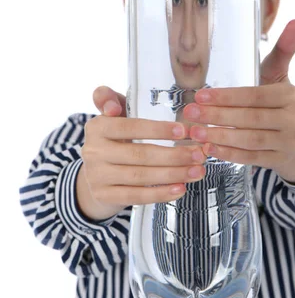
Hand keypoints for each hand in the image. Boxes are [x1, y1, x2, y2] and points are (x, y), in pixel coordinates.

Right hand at [76, 86, 206, 220]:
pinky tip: (180, 189)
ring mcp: (97, 176)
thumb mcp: (112, 118)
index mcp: (98, 127)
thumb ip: (112, 101)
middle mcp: (94, 151)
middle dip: (174, 155)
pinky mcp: (104, 196)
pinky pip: (137, 196)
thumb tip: (112, 106)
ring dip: (173, 174)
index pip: (130, 127)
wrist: (94, 177)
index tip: (183, 131)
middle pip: (139, 154)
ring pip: (141, 176)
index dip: (157, 130)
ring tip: (196, 171)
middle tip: (198, 154)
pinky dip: (160, 194)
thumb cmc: (113, 142)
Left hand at [183, 20, 294, 183]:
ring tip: (195, 132)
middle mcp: (291, 120)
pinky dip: (229, 153)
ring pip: (250, 140)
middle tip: (189, 113)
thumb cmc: (279, 104)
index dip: (228, 97)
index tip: (200, 96)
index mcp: (289, 96)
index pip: (256, 96)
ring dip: (220, 136)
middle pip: (250, 118)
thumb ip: (283, 51)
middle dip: (218, 116)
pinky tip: (209, 148)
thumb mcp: (280, 77)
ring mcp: (285, 143)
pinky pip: (250, 157)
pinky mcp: (276, 160)